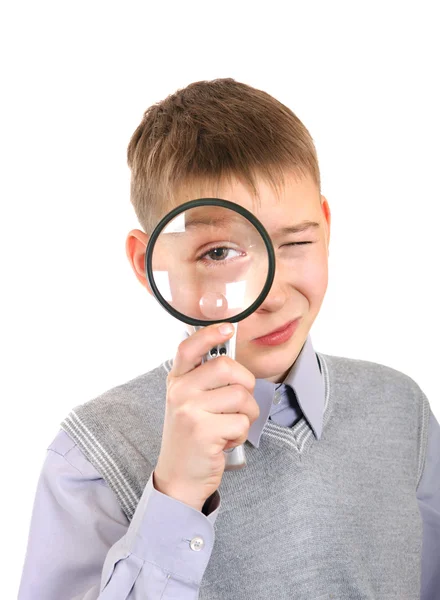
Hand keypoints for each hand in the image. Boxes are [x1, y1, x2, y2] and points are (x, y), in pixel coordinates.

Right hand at [154, 323, 258, 510]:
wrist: (179, 478)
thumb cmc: (191, 437)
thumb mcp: (188, 403)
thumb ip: (203, 380)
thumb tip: (229, 351)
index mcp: (176, 381)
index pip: (189, 347)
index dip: (210, 334)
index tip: (228, 329)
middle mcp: (179, 392)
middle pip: (226, 367)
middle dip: (245, 383)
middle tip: (240, 401)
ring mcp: (189, 411)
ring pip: (240, 396)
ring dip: (246, 414)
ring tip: (229, 426)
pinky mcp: (203, 432)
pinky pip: (242, 421)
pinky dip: (242, 433)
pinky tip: (226, 441)